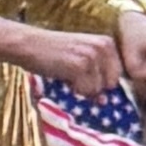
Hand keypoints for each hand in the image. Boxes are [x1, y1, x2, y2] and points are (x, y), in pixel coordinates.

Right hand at [0, 16, 118, 91]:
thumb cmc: (53, 53)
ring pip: (96, 90)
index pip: (116, 77)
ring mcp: (92, 56)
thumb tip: (104, 102)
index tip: (83, 75)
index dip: (100, 82)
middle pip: (109, 85)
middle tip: (73, 74)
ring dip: (80, 88)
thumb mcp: (81, 60)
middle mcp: (103, 47)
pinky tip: (62, 74)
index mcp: (107, 43)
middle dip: (92, 87)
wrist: (29, 44)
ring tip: (66, 72)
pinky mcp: (80, 66)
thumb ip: (97, 76)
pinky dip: (73, 89)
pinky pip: (85, 91)